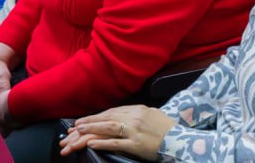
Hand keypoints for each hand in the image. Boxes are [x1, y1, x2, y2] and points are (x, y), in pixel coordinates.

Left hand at [60, 105, 174, 159]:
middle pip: (107, 118)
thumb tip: (124, 115)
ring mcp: (134, 131)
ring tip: (77, 132)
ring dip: (91, 129)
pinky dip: (102, 143)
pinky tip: (91, 144)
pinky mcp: (135, 144)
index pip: (113, 111)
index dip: (97, 116)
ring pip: (108, 128)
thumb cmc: (166, 128)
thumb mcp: (152, 115)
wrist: (179, 139)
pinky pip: (115, 143)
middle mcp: (134, 118)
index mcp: (138, 110)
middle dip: (89, 121)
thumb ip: (138, 114)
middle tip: (75, 125)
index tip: (85, 120)